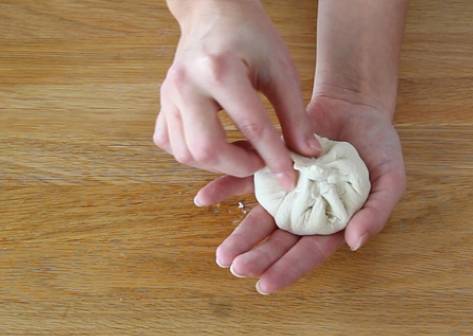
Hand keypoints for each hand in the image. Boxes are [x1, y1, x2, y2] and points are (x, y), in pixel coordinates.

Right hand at [153, 0, 320, 189]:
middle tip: (261, 161)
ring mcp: (168, 95)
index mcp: (219, 70)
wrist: (214, 11)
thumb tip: (309, 154)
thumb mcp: (281, 70)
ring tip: (243, 153)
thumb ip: (296, 115)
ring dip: (217, 164)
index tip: (289, 179)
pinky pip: (170, 143)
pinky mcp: (162, 103)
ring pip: (185, 153)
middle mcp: (186, 84)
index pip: (251, 128)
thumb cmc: (250, 35)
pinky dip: (193, 153)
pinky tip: (217, 143)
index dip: (273, 159)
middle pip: (206, 149)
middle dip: (238, 166)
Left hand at [195, 95, 405, 293]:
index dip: (289, 269)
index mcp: (333, 221)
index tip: (265, 285)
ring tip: (222, 254)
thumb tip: (354, 242)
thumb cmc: (380, 148)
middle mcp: (306, 210)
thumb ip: (376, 212)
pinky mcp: (271, 163)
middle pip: (280, 239)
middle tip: (236, 268)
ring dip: (240, 234)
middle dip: (259, 256)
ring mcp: (287, 188)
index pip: (310, 251)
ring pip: (261, 216)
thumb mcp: (391, 179)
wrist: (358, 106)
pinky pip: (246, 177)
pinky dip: (225, 188)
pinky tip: (205, 199)